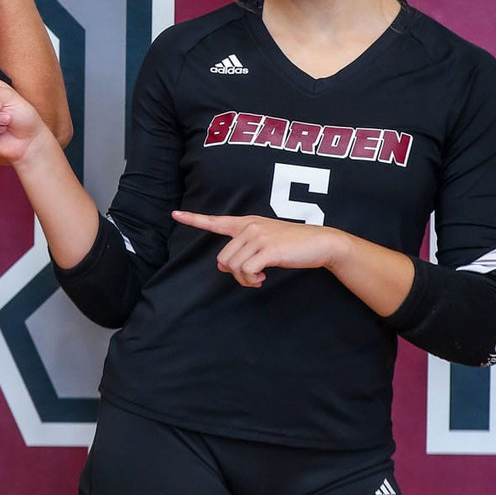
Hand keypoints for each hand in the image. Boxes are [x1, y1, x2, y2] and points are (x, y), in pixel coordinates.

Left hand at [171, 210, 345, 287]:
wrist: (320, 243)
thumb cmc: (292, 244)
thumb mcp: (265, 243)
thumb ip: (243, 250)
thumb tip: (221, 265)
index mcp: (247, 223)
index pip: (216, 221)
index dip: (194, 219)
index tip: (175, 214)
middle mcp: (250, 227)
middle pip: (223, 257)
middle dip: (234, 273)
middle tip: (251, 277)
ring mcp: (259, 237)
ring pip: (233, 266)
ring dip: (244, 279)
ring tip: (258, 278)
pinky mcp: (269, 250)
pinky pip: (246, 271)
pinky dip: (251, 280)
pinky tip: (262, 279)